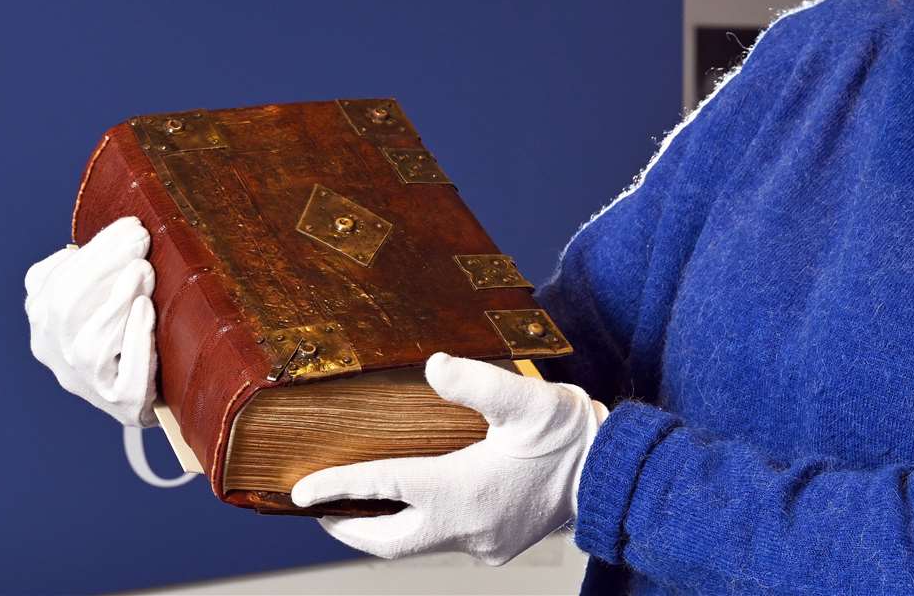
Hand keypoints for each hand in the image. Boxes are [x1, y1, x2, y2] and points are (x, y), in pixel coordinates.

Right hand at [24, 216, 158, 427]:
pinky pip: (123, 373)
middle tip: (140, 240)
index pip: (52, 283)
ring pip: (88, 342)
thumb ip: (97, 269)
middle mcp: (57, 354)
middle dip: (103, 265)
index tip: (130, 225)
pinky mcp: (122, 401)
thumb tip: (122, 231)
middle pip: (64, 307)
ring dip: (117, 299)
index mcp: (45, 324)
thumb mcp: (104, 297)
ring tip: (143, 269)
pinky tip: (146, 308)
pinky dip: (134, 336)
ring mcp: (87, 381)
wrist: (157, 392)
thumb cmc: (130, 331)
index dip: (91, 252)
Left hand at [291, 351, 608, 565]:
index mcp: (461, 490)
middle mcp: (465, 526)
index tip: (300, 492)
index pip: (383, 488)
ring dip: (385, 528)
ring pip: (416, 544)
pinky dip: (422, 526)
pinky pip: (446, 541)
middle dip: (348, 526)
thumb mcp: (524, 398)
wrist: (613, 470)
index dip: (337, 486)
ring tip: (362, 506)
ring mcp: (482, 542)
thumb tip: (434, 366)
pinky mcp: (498, 546)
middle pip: (387, 540)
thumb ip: (476, 383)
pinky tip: (423, 504)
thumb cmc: (569, 434)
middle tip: (319, 509)